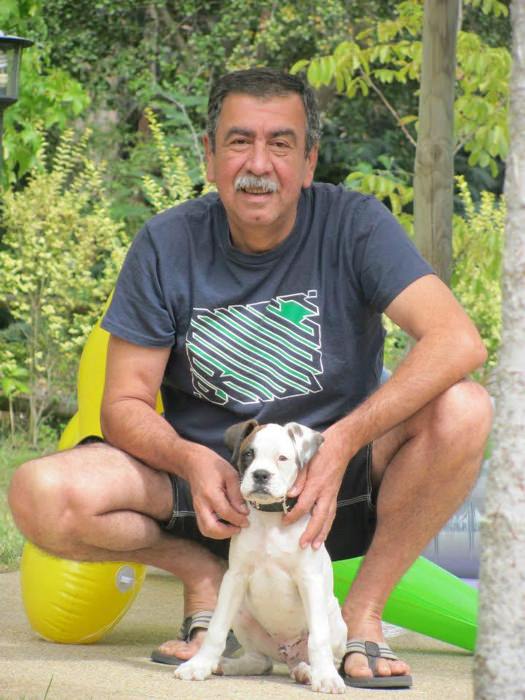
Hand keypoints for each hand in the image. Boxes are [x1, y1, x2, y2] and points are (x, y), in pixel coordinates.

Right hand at [183, 443, 248, 539]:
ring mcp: (197, 508)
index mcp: (210, 493)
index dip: (238, 519)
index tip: (247, 520)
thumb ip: (237, 493)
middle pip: (211, 528)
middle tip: (240, 527)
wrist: (193, 462)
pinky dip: (215, 530)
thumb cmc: (213, 465)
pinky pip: (204, 526)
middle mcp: (201, 504)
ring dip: (220, 534)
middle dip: (227, 532)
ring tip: (234, 528)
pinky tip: (226, 524)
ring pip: (205, 530)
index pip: (225, 513)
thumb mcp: (230, 474)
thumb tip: (244, 511)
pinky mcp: (197, 510)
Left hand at [283, 425, 354, 548]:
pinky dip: (328, 525)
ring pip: (328, 518)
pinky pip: (332, 513)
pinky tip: (323, 533)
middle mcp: (326, 493)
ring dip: (322, 533)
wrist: (340, 446)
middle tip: (302, 545)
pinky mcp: (335, 495)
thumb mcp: (305, 461)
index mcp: (316, 484)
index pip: (304, 505)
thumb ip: (297, 479)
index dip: (294, 515)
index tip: (284, 522)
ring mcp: (332, 495)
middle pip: (319, 517)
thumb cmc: (320, 452)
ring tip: (315, 546)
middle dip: (311, 532)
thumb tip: (289, 494)